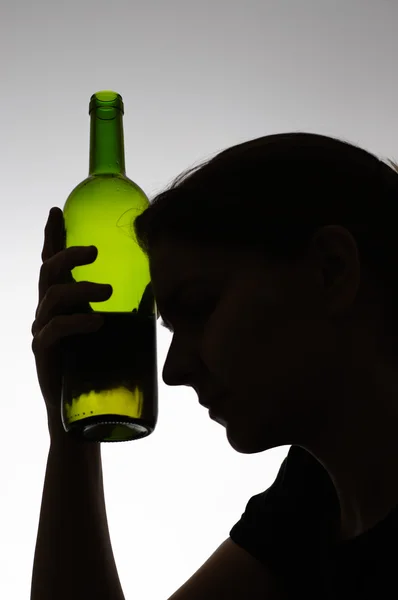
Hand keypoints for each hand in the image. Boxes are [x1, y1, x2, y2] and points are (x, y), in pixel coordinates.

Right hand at [31, 207, 112, 424]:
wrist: (88, 408)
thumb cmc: (103, 364)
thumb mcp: (116, 328)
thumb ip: (129, 307)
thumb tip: (159, 286)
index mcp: (65, 301)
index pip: (55, 264)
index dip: (53, 237)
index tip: (56, 212)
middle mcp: (49, 311)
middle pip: (49, 271)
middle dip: (68, 254)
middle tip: (93, 251)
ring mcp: (44, 330)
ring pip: (53, 297)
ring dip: (82, 289)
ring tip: (108, 292)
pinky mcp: (45, 352)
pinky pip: (54, 330)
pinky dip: (76, 322)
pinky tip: (96, 322)